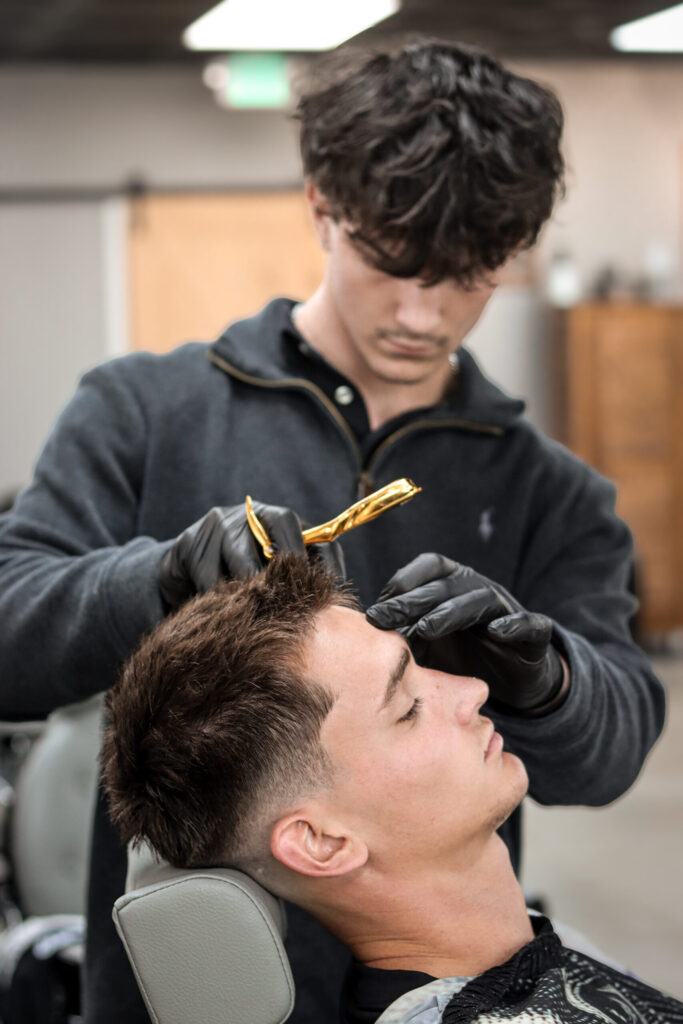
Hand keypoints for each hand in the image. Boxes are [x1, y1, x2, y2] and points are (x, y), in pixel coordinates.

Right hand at [159, 502, 344, 608]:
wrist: (185, 565)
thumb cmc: (241, 569)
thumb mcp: (273, 565)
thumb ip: (305, 573)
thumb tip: (339, 601)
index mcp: (274, 516)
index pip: (301, 533)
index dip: (313, 567)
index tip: (319, 597)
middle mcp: (246, 515)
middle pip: (272, 549)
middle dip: (281, 585)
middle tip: (287, 613)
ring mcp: (216, 526)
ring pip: (242, 566)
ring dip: (251, 596)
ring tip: (258, 619)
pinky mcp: (189, 543)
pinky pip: (210, 580)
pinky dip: (220, 601)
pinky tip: (224, 616)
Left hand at [366, 553, 565, 714]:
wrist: (512, 678)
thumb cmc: (462, 653)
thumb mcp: (426, 642)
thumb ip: (402, 632)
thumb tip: (360, 633)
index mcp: (453, 582)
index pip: (427, 567)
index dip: (401, 582)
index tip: (374, 607)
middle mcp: (478, 588)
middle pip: (445, 585)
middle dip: (411, 600)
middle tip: (382, 618)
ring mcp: (507, 608)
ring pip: (480, 599)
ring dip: (451, 612)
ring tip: (426, 628)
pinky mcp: (533, 634)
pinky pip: (527, 623)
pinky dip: (514, 625)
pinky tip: (497, 632)